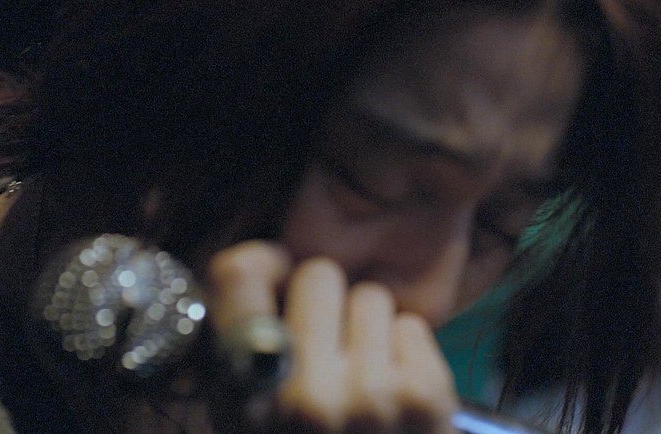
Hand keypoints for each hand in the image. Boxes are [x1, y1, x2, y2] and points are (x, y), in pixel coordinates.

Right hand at [209, 240, 459, 432]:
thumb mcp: (241, 404)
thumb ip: (239, 329)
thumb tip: (267, 255)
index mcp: (244, 397)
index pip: (237, 274)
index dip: (261, 266)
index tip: (276, 281)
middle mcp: (303, 398)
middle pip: (319, 273)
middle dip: (325, 302)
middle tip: (327, 351)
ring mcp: (368, 398)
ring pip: (370, 296)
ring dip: (368, 330)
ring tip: (362, 379)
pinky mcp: (423, 396)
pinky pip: (409, 325)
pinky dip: (404, 354)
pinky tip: (395, 395)